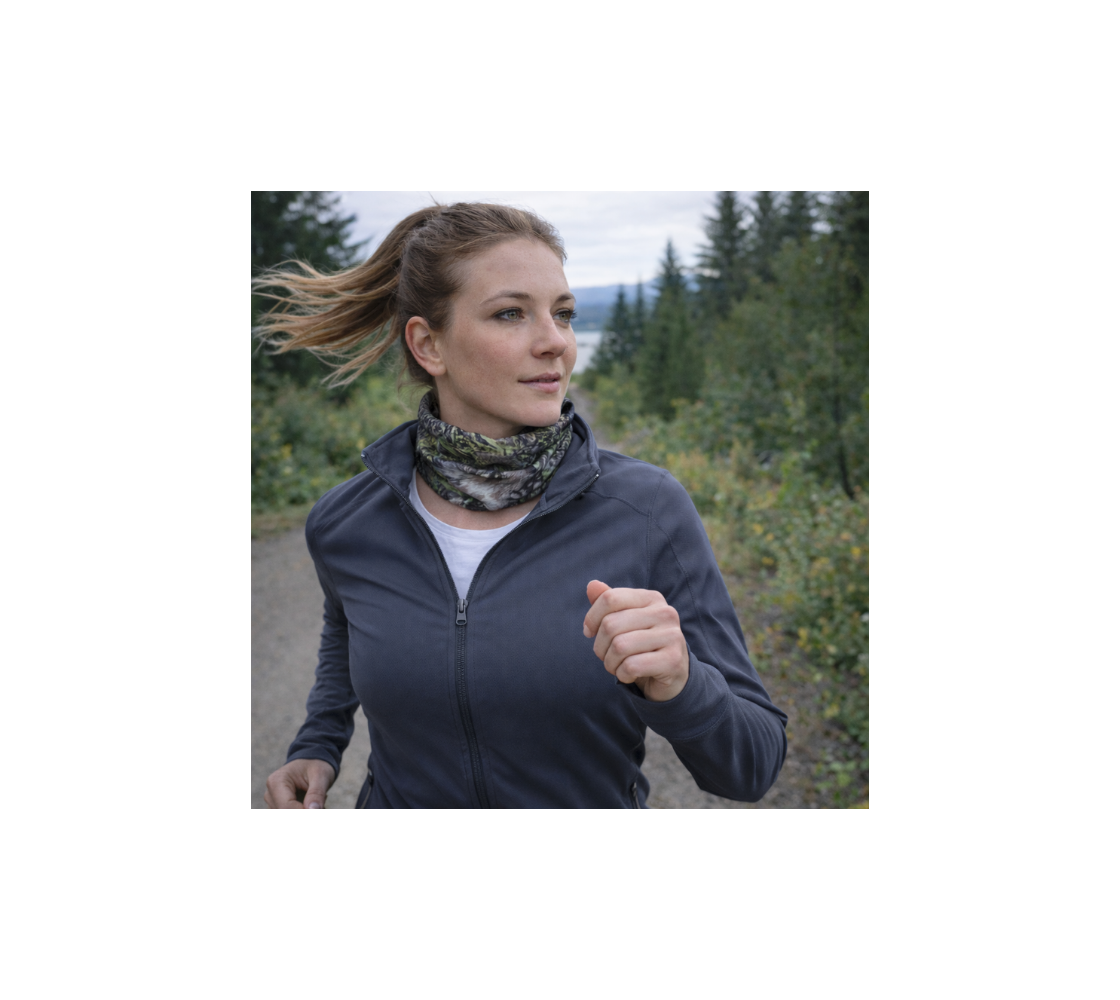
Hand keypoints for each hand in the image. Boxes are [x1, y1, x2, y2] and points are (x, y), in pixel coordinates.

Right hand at [264, 758, 335, 808]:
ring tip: (316, 799)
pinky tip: (310, 802)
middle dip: (306, 808)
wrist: (311, 763)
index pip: (286, 807)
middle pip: (286, 811)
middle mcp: (270, 794)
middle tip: (321, 802)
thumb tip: (313, 810)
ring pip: (289, 813)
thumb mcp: (321, 775)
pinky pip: (290, 812)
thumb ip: (316, 793)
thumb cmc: (315, 765)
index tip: (319, 807)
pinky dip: (303, 809)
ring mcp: (272, 802)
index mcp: (276, 782)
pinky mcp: (277, 807)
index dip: (304, 810)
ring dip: (305, 808)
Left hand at [583, 580, 689, 701]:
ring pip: (619, 647)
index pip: (610, 598)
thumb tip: (592, 585)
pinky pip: (631, 666)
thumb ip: (609, 603)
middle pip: (611, 624)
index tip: (590, 632)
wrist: (673, 675)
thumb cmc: (642, 646)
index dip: (592, 618)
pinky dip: (622, 675)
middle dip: (600, 646)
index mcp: (651, 598)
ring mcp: (672, 636)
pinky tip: (631, 675)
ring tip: (618, 666)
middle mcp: (665, 613)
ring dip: (610, 663)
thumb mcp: (625, 622)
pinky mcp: (673, 660)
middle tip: (607, 655)